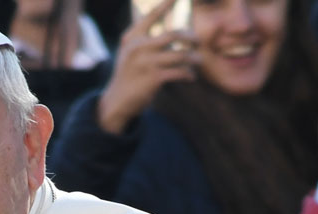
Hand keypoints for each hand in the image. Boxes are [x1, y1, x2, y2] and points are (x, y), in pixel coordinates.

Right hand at [97, 0, 198, 134]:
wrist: (117, 100)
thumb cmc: (129, 75)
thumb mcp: (131, 53)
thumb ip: (146, 41)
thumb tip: (173, 33)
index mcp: (132, 37)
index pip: (151, 16)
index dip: (165, 5)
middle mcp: (138, 47)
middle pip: (174, 34)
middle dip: (191, 37)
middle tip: (198, 41)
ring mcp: (146, 62)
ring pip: (181, 54)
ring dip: (194, 58)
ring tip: (199, 61)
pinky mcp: (154, 78)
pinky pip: (179, 72)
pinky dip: (188, 74)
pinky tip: (190, 76)